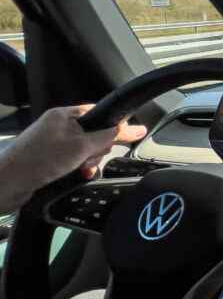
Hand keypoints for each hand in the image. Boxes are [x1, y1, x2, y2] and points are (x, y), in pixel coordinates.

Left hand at [0, 105, 146, 211]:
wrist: (7, 185)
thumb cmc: (39, 160)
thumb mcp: (81, 146)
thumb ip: (109, 136)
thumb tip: (135, 128)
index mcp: (63, 115)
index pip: (98, 113)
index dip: (112, 125)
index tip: (124, 137)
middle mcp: (58, 127)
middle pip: (94, 133)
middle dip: (97, 149)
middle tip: (88, 158)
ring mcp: (53, 144)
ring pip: (86, 150)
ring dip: (88, 161)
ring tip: (80, 170)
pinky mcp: (50, 160)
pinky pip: (74, 161)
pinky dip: (79, 169)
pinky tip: (77, 176)